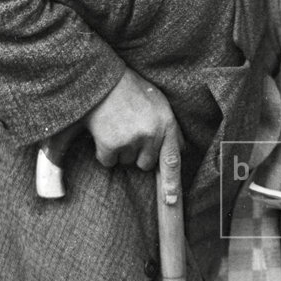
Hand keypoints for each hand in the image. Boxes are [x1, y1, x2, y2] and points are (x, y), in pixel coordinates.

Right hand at [38, 68, 183, 204]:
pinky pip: (108, 161)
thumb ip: (169, 127)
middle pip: (146, 164)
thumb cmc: (131, 91)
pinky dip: (104, 152)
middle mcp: (151, 134)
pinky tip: (103, 131)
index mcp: (166, 123)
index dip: (172, 183)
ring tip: (116, 126)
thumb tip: (180, 151)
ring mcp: (131, 140)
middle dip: (137, 154)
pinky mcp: (110, 144)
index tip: (171, 201)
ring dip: (120, 150)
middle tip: (128, 131)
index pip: (173, 159)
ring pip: (126, 162)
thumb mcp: (159, 104)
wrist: (100, 79)